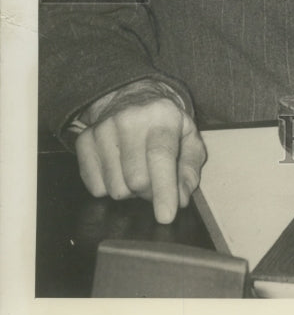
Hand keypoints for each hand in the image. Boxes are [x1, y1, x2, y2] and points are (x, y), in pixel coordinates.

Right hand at [75, 84, 206, 223]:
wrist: (133, 97)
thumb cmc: (165, 124)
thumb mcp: (188, 138)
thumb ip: (189, 168)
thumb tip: (181, 198)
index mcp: (161, 115)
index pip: (160, 156)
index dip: (164, 190)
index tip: (166, 217)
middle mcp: (129, 119)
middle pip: (136, 180)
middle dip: (149, 192)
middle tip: (155, 182)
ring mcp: (103, 129)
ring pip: (115, 188)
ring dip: (130, 191)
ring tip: (137, 170)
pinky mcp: (84, 141)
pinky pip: (96, 188)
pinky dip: (110, 188)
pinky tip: (119, 169)